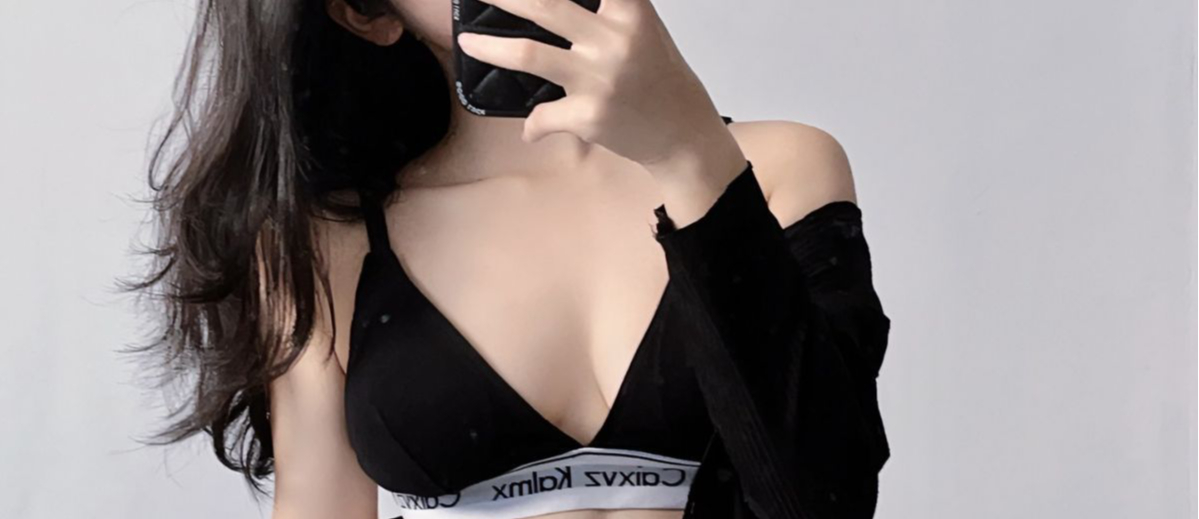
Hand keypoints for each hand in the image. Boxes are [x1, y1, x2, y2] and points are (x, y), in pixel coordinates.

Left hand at [456, 0, 746, 186]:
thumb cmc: (660, 78)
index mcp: (631, 14)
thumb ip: (607, 10)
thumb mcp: (643, 31)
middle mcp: (614, 41)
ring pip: (529, 54)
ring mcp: (599, 79)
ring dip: (490, 47)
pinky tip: (530, 129)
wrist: (682, 134)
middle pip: (545, 6)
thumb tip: (546, 9)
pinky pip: (542, 116)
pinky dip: (532, 125)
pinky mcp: (588, 115)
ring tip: (467, 41)